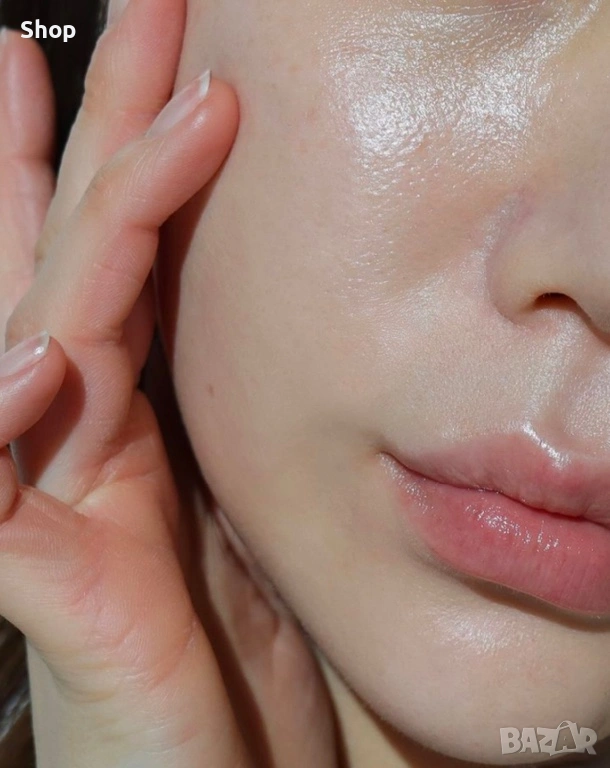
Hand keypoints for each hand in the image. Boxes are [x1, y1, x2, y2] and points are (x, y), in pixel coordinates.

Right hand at [0, 2, 336, 765]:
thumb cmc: (216, 656)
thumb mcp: (224, 512)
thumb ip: (196, 423)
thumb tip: (196, 328)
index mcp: (125, 414)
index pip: (118, 256)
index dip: (119, 153)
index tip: (146, 58)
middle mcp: (77, 432)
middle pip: (83, 250)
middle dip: (100, 128)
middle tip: (137, 9)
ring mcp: (48, 495)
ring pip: (42, 327)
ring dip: (60, 218)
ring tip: (40, 87)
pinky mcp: (41, 584)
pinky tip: (27, 358)